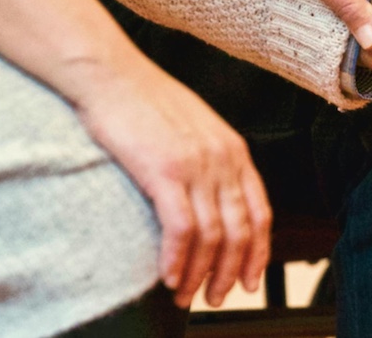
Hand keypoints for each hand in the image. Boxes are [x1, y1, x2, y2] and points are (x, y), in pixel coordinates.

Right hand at [65, 55, 272, 308]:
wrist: (110, 74)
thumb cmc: (143, 100)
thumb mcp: (194, 128)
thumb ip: (209, 161)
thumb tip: (210, 199)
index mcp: (234, 150)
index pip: (261, 213)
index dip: (257, 253)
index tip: (248, 280)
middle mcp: (223, 159)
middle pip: (240, 231)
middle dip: (229, 273)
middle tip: (214, 298)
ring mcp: (196, 165)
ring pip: (212, 236)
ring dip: (199, 274)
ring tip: (185, 296)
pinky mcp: (165, 170)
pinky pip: (181, 228)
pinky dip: (177, 260)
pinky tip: (168, 277)